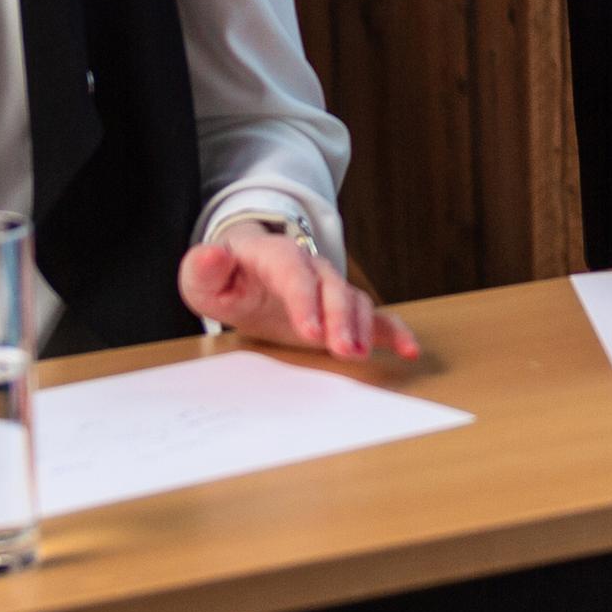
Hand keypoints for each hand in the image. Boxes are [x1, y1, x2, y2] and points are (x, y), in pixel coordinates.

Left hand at [176, 221, 418, 362]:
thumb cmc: (225, 278)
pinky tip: (408, 350)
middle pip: (332, 287)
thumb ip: (202, 268)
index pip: (293, 273)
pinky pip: (374, 317)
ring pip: (354, 302)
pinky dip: (394, 332)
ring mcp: (330, 289)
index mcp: (275, 256)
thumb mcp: (203, 276)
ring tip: (361, 355)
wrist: (246, 273)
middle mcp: (310, 268)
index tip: (310, 330)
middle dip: (340, 318)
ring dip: (362, 328)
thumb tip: (210, 255)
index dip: (304, 300)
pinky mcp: (342, 311)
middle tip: (344, 349)